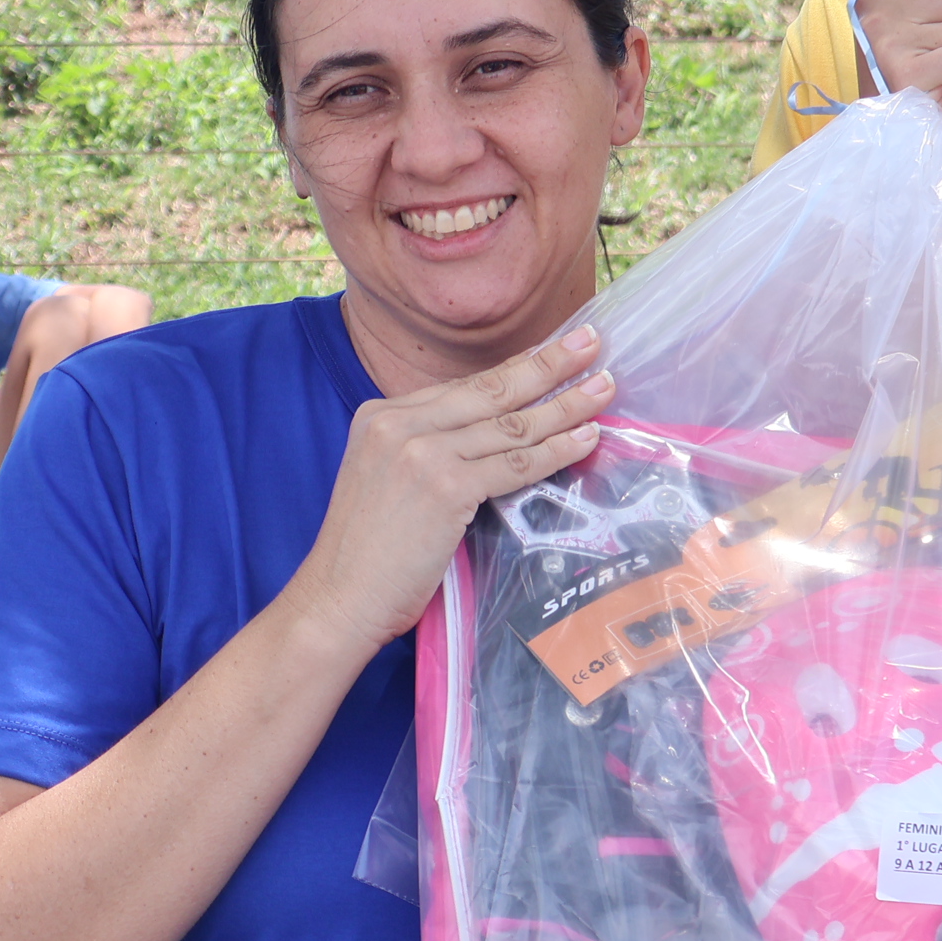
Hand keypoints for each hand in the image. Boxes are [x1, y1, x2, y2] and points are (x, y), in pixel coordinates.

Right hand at [282, 327, 611, 658]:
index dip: (516, 367)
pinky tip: (587, 437)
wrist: (337, 598)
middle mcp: (399, 423)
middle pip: (492, 389)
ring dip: (566, 404)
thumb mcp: (387, 478)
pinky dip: (558, 449)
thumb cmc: (367, 552)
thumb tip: (494, 435)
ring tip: (604, 388)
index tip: (554, 350)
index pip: (464, 386)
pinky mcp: (445, 486)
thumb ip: (428, 448)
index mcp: (381, 415)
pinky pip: (516, 463)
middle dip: (549, 363)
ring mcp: (421, 452)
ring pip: (511, 424)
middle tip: (592, 341)